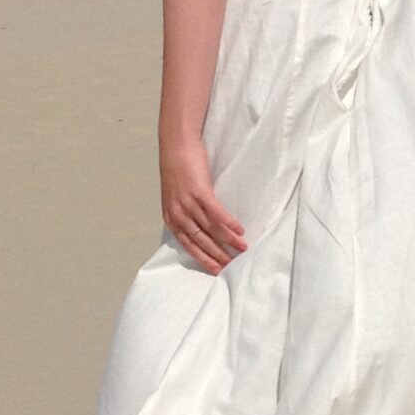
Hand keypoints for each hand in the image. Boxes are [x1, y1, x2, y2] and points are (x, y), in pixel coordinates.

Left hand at [160, 133, 245, 273]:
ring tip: (243, 250)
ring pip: (211, 230)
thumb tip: (199, 228)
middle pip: (201, 241)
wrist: (176, 144)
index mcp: (171, 218)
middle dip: (217, 256)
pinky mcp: (199, 192)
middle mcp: (178, 214)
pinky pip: (217, 214)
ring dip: (228, 242)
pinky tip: (240, 231)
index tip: (217, 270)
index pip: (188, 245)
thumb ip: (185, 213)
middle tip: (232, 267)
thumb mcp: (175, 196)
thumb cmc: (177, 168)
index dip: (203, 259)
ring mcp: (188, 204)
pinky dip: (229, 224)